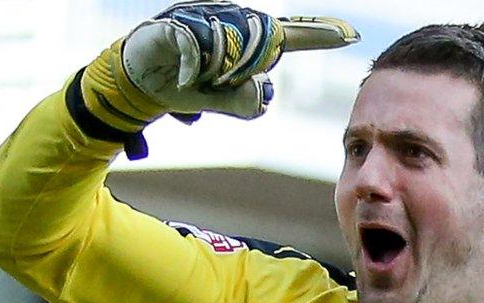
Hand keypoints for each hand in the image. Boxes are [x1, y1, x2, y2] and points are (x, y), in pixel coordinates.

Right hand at [75, 1, 358, 157]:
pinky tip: (182, 79)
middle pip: (259, 49)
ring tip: (193, 78)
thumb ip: (245, 100)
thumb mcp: (220, 101)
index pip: (288, 36)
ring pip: (231, 51)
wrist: (132, 81)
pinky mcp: (178, 24)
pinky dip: (190, 70)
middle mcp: (228, 23)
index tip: (350, 34)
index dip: (318, 34)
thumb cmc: (177, 89)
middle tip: (214, 82)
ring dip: (215, 74)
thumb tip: (265, 94)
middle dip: (242, 72)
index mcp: (241, 41)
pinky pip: (197, 49)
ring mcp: (203, 20)